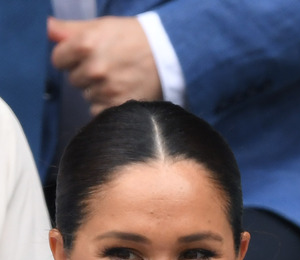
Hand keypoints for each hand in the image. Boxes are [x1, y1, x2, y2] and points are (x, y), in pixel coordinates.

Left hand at [48, 16, 162, 114]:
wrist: (172, 55)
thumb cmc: (136, 39)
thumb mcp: (103, 26)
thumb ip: (70, 29)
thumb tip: (47, 29)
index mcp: (85, 45)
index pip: (58, 60)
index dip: (72, 58)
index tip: (88, 56)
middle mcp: (94, 68)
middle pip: (74, 80)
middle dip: (87, 75)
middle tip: (110, 67)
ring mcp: (106, 90)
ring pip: (88, 96)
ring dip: (100, 91)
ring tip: (121, 80)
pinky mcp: (118, 106)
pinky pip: (100, 111)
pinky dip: (109, 106)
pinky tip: (123, 94)